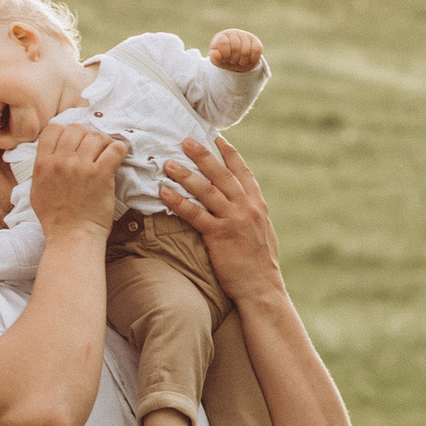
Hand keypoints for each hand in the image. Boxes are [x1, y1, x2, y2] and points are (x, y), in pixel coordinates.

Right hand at [28, 119, 123, 236]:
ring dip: (103, 142)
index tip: (75, 142)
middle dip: (87, 135)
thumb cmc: (56, 219)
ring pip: (96, 136)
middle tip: (94, 149)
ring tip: (105, 154)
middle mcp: (61, 162)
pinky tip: (118, 156)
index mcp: (43, 163)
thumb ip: (42, 168)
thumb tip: (50, 154)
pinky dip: (119, 149)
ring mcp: (81, 167)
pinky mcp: (101, 175)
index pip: (54, 129)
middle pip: (76, 129)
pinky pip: (114, 148)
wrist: (72, 238)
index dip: (66, 131)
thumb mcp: (37, 191)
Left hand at [158, 129, 284, 304]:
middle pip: (221, 174)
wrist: (262, 288)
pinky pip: (195, 214)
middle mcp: (246, 207)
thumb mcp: (261, 232)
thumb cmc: (259, 265)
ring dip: (185, 174)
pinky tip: (164, 192)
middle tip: (185, 140)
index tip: (215, 137)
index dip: (228, 153)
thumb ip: (250, 214)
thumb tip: (238, 203)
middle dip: (203, 154)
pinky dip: (178, 201)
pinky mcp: (219, 236)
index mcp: (257, 204)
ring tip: (167, 163)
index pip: (242, 171)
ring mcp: (233, 220)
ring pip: (206, 190)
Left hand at [209, 26, 264, 71]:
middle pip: (236, 48)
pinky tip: (248, 60)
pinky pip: (256, 51)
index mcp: (222, 36)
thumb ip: (214, 58)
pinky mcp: (256, 42)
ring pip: (246, 51)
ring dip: (242, 62)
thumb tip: (215, 54)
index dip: (225, 54)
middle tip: (233, 62)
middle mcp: (234, 33)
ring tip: (240, 62)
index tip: (225, 59)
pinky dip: (252, 59)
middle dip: (234, 60)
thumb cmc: (224, 59)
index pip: (223, 43)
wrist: (236, 60)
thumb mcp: (217, 60)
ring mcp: (245, 36)